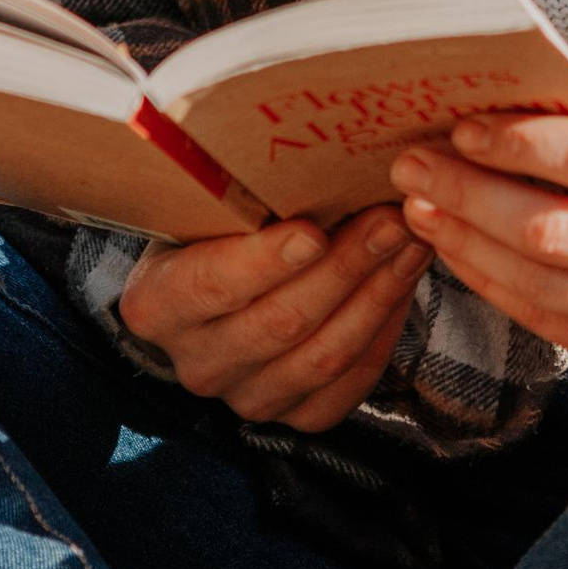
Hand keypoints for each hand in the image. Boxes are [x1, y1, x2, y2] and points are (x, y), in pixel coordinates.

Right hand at [119, 206, 430, 431]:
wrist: (225, 279)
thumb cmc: (222, 225)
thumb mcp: (212, 202)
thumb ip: (243, 189)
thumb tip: (316, 152)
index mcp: (156, 304)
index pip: (210, 285)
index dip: (263, 262)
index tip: (312, 231)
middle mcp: (196, 362)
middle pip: (278, 322)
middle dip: (344, 268)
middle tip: (390, 220)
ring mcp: (244, 398)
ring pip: (321, 357)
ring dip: (376, 296)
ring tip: (410, 243)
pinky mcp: (293, 416)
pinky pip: (348, 385)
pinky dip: (383, 333)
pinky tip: (403, 284)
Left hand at [392, 40, 567, 382]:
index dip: (521, 142)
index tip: (465, 123)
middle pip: (554, 229)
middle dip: (470, 192)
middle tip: (412, 161)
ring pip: (542, 284)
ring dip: (467, 243)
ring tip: (420, 204)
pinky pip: (550, 323)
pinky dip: (494, 286)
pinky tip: (460, 249)